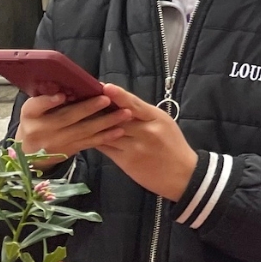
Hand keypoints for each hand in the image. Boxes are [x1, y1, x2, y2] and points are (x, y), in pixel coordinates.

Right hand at [15, 92, 126, 166]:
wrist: (29, 153)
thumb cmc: (35, 121)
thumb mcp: (32, 109)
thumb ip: (45, 98)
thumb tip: (65, 85)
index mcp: (30, 114)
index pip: (36, 106)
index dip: (48, 101)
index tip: (62, 95)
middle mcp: (41, 129)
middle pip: (67, 118)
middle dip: (88, 108)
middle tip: (106, 99)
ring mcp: (57, 142)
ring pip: (83, 131)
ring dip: (105, 122)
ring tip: (123, 113)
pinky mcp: (69, 150)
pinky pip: (89, 143)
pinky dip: (105, 137)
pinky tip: (120, 130)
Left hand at [90, 83, 198, 202]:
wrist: (183, 175)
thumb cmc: (173, 146)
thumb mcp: (163, 124)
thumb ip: (143, 114)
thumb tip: (120, 102)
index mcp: (157, 119)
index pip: (134, 104)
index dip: (118, 95)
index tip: (103, 86)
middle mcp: (146, 132)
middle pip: (117, 117)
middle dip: (99, 108)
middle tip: (81, 98)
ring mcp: (135, 147)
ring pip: (108, 132)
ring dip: (92, 123)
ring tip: (77, 114)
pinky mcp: (126, 161)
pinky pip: (106, 147)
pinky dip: (94, 139)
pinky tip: (84, 133)